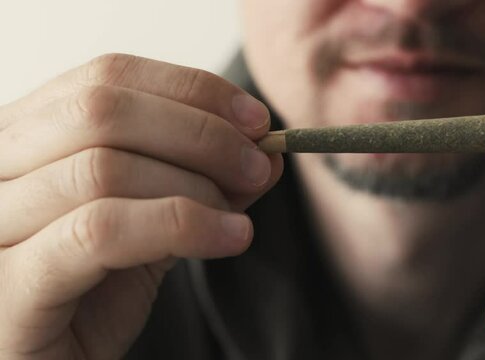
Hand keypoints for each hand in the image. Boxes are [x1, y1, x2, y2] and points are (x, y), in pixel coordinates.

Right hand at [0, 54, 282, 358]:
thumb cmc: (92, 294)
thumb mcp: (154, 225)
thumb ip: (201, 184)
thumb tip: (265, 153)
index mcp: (25, 138)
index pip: (107, 77)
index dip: (191, 90)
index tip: (255, 118)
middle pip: (102, 110)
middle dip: (201, 134)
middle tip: (257, 164)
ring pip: (104, 168)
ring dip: (196, 184)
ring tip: (239, 215)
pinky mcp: (8, 286)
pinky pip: (100, 232)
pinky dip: (181, 225)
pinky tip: (229, 238)